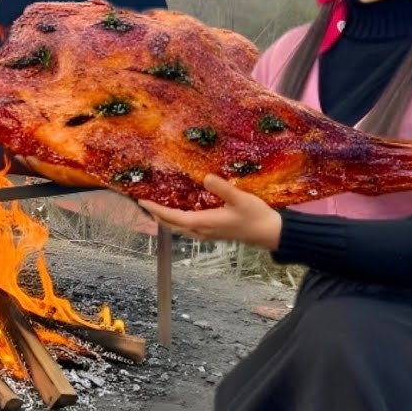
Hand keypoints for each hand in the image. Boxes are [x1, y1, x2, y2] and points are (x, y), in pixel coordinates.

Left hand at [139, 174, 282, 250]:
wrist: (269, 233)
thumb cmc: (255, 216)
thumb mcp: (240, 199)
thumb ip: (222, 188)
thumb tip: (206, 177)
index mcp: (204, 222)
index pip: (173, 217)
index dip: (156, 209)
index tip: (142, 201)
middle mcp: (201, 230)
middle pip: (171, 224)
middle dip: (156, 214)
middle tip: (144, 202)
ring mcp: (207, 233)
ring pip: (179, 228)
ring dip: (166, 219)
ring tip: (156, 207)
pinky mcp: (212, 232)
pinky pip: (188, 228)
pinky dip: (177, 220)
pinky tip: (179, 212)